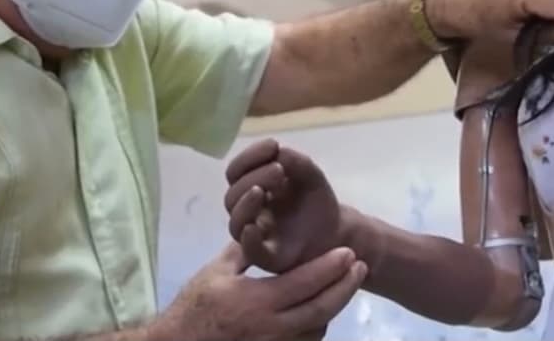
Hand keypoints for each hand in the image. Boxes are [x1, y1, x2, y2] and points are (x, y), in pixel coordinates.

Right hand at [151, 242, 364, 340]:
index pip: (307, 282)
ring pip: (318, 329)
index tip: (348, 251)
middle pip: (323, 308)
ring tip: (341, 286)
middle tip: (360, 268)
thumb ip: (244, 249)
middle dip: (346, 287)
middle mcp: (272, 328)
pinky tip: (319, 312)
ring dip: (333, 307)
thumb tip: (261, 225)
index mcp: (258, 301)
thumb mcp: (216, 272)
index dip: (332, 267)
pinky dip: (316, 327)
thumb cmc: (194, 308)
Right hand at [225, 139, 343, 274]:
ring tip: (264, 190)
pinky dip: (248, 239)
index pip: (236, 172)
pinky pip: (251, 251)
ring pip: (236, 222)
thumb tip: (279, 150)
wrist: (336, 231)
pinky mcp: (268, 257)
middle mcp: (248, 212)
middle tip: (278, 169)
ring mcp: (256, 235)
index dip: (249, 157)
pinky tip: (254, 227)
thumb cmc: (315, 202)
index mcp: (253, 189)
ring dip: (246, 204)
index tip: (273, 145)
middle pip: (233, 195)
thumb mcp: (310, 175)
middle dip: (253, 177)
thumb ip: (297, 162)